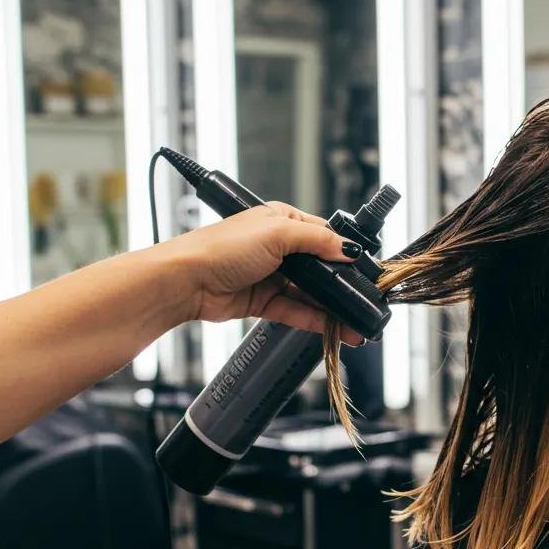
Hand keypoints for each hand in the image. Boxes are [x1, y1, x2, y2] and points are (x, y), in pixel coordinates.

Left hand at [162, 201, 366, 345]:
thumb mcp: (277, 233)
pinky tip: (331, 327)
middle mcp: (277, 247)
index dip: (342, 252)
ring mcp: (271, 276)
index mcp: (281, 221)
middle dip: (339, 285)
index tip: (362, 269)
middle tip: (362, 300)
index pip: (323, 235)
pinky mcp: (263, 301)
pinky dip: (313, 319)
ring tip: (352, 322)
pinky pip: (295, 311)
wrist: (187, 282)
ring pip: (309, 294)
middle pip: (319, 268)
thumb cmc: (220, 247)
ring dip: (330, 308)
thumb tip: (348, 248)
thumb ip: (317, 241)